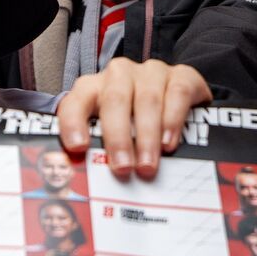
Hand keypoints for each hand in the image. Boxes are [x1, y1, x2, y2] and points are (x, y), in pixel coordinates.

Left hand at [56, 59, 208, 179]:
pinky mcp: (182, 75)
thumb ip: (98, 151)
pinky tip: (168, 143)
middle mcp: (120, 75)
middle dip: (118, 137)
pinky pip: (177, 93)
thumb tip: (89, 183)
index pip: (75, 102)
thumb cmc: (136, 122)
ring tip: (146, 165)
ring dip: (146, 136)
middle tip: (122, 167)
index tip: (78, 147)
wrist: (178, 97)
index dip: (73, 123)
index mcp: (94, 88)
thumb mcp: (113, 134)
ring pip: (147, 99)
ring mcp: (151, 72)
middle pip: (114, 100)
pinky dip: (172, 120)